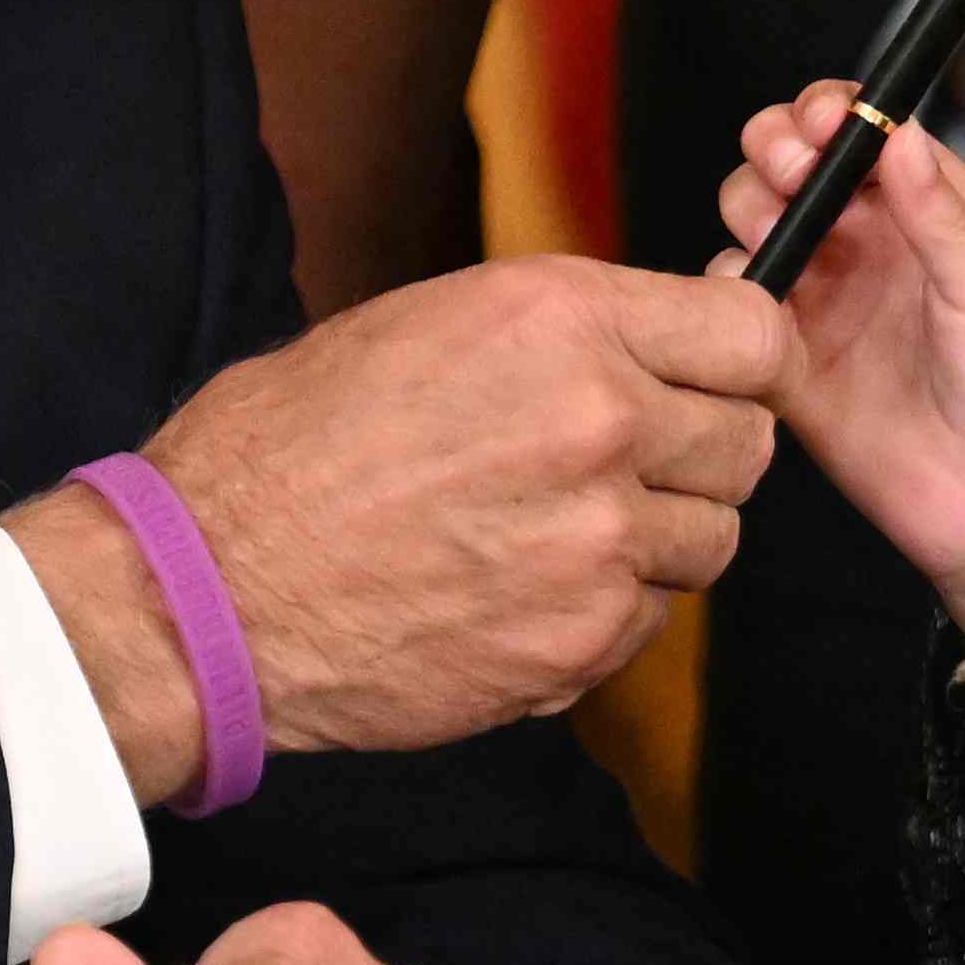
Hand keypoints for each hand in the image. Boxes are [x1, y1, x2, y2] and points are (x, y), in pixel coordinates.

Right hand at [66, 259, 781, 776]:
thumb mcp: (431, 324)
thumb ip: (566, 335)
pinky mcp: (577, 644)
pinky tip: (523, 590)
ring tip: (557, 530)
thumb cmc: (289, 445)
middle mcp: (599, 423)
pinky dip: (608, 610)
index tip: (727, 379)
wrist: (209, 587)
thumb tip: (660, 350)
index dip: (747, 360)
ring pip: (711, 540)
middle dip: (702, 452)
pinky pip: (650, 619)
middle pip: (749, 443)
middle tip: (630, 463)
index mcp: (562, 320)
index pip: (755, 334)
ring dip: (658, 536)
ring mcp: (596, 543)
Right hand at [711, 87, 964, 670]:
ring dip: (750, 205)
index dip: (827, 112)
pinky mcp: (785, 360)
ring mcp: (820, 299)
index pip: (860, 132)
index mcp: (925, 212)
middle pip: (788, 163)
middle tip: (789, 174)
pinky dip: (730, 286)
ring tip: (778, 231)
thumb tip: (900, 132)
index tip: (820, 122)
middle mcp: (865, 244)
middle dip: (774, 148)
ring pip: (753, 219)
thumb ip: (943, 215)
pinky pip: (735, 304)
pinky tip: (761, 302)